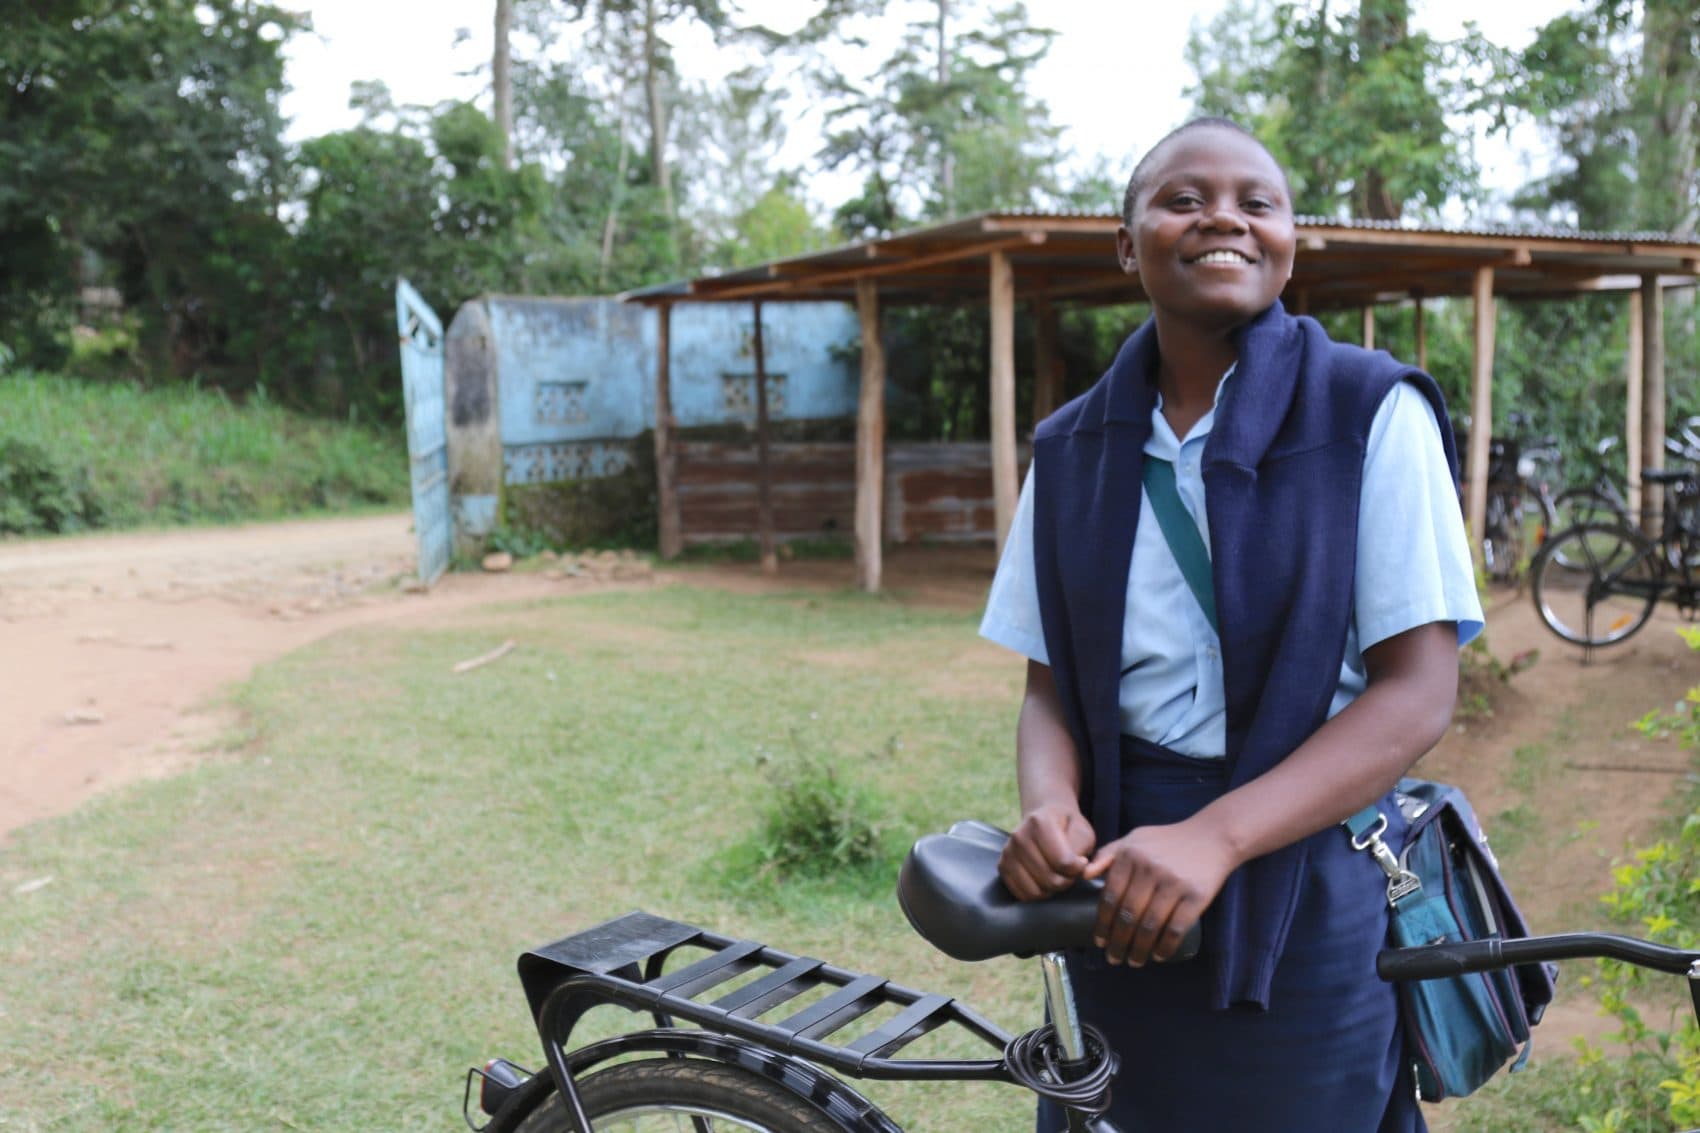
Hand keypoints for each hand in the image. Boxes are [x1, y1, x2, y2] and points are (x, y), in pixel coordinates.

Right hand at [998, 804, 1096, 900]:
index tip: (1082, 862)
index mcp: (1040, 823)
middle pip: (1050, 879)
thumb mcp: (1084, 833)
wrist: (1043, 819)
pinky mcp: (1002, 866)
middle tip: (1070, 872)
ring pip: (1036, 891)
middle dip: (1067, 881)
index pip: (1064, 862)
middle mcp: (1019, 836)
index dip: (1079, 869)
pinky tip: (1044, 881)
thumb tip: (1085, 873)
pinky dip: (1037, 894)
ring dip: (1052, 890)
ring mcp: (1007, 852)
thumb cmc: (1067, 828)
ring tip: (1057, 875)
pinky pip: (1022, 895)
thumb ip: (1088, 854)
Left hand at [1084, 819, 1234, 966]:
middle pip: (1128, 915)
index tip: (1099, 941)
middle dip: (1118, 942)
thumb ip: (1108, 854)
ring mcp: (1173, 883)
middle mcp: (1149, 869)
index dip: (1102, 924)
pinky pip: (1176, 928)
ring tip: (1133, 962)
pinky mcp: (1195, 895)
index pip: (1110, 897)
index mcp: (1130, 855)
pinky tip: (1158, 956)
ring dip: (1139, 950)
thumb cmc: (1168, 841)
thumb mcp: (1134, 839)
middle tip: (1113, 958)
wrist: (1212, 837)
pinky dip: (1165, 947)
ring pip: (1150, 926)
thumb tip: (1082, 874)